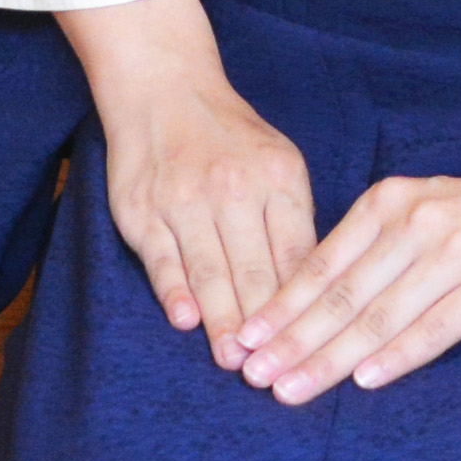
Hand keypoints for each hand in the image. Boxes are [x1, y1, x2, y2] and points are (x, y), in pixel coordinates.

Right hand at [56, 0, 316, 347]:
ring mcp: (186, 200)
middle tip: (275, 373)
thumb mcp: (280, 164)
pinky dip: (175, 290)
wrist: (164, 88)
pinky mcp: (144, 211)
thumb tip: (315, 289)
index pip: (299, 255)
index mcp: (279, 180)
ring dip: (224, 320)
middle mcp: (235, 190)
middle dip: (267, 326)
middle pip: (256, 270)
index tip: (316, 347)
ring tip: (235, 362)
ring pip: (211, 270)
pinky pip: (163, 258)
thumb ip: (294, 221)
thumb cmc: (231, 137)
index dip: (306, 307)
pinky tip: (187, 319)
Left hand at [227, 105, 460, 405]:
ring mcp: (455, 251)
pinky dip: (397, 355)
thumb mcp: (423, 214)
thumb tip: (315, 302)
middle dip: (291, 340)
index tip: (243, 343)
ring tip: (291, 390)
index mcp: (388, 203)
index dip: (279, 308)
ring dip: (330, 358)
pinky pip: (436, 326)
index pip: (321, 264)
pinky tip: (365, 380)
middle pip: (340, 294)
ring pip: (379, 314)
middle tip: (252, 377)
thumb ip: (375, 249)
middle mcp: (415, 222)